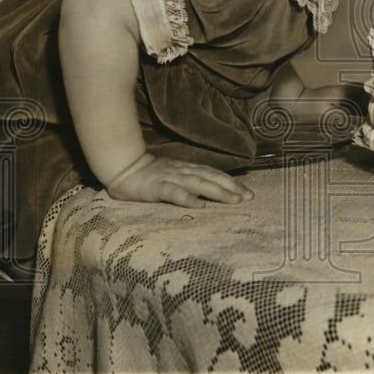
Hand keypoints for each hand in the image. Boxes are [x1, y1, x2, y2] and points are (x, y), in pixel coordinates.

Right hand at [105, 154, 253, 207]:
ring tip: (234, 201)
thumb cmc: (150, 174)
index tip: (249, 193)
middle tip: (249, 197)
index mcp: (188, 169)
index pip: (215, 174)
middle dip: (232, 187)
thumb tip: (212, 190)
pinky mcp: (157, 187)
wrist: (123, 168)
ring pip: (199, 184)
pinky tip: (200, 205)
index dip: (232, 182)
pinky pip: (174, 193)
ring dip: (218, 192)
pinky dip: (188, 198)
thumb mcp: (175, 174)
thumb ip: (191, 180)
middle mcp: (184, 172)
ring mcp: (171, 178)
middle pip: (212, 178)